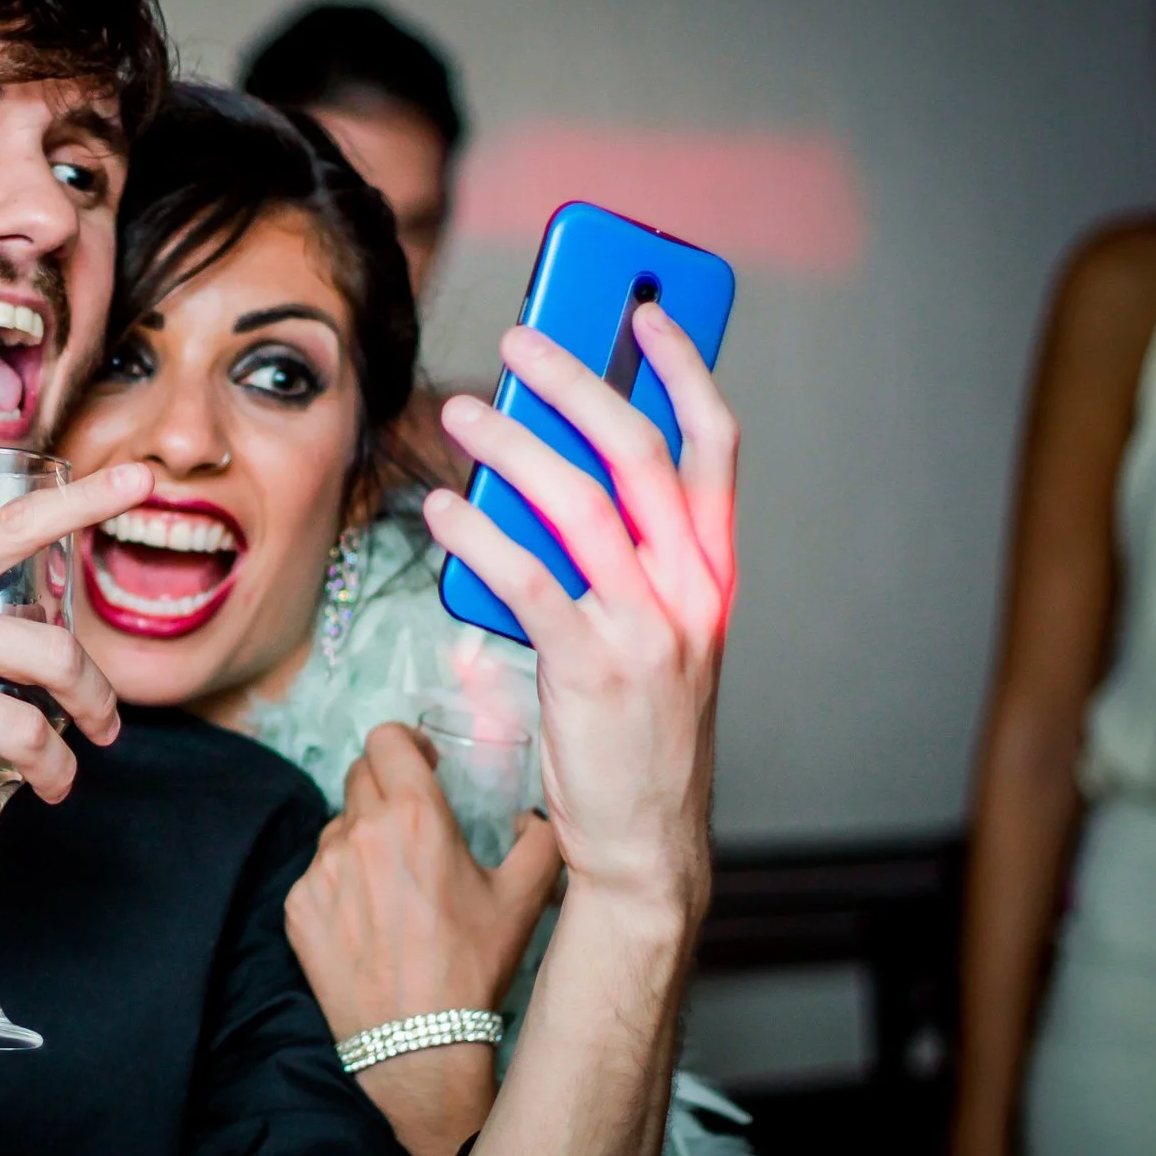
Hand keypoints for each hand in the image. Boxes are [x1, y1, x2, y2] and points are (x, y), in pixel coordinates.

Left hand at [285, 723, 563, 1035]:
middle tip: (413, 822)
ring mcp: (320, 870)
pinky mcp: (296, 906)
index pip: (387, 738)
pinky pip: (317, 874)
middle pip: (360, 776)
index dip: (406, 744)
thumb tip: (535, 815)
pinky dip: (341, 883)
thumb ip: (540, 839)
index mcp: (413, 816)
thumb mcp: (525, 898)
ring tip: (396, 884)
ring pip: (338, 827)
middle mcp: (358, 833)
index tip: (422, 764)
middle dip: (387, 786)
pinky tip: (369, 919)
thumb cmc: (472, 968)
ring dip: (363, 838)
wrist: (418, 1044)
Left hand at [426, 304, 737, 920]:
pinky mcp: (589, 668)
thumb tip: (536, 481)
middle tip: (520, 342)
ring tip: (460, 412)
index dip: (682, 372)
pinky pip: (527, 577)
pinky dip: (478, 533)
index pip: (714, 449)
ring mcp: (647, 629)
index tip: (645, 314)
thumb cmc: (634, 733)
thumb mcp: (650, 635)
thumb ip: (615, 561)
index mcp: (713, 575)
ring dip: (512, 445)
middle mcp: (692, 591)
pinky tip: (441, 507)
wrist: (645, 840)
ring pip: (579, 503)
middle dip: (579, 383)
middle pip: (640, 454)